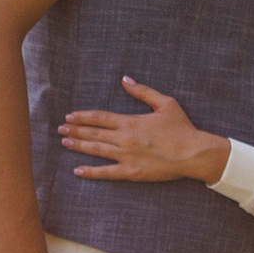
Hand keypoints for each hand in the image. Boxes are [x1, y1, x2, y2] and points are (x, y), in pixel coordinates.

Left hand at [59, 77, 225, 186]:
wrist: (192, 153)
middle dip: (75, 130)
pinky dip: (91, 172)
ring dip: (79, 146)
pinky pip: (106, 173)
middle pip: (93, 133)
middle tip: (60, 130)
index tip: (70, 116)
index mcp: (130, 122)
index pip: (100, 118)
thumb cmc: (181, 128)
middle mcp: (124, 139)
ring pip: (96, 150)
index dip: (83, 117)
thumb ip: (143, 91)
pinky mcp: (131, 172)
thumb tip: (125, 80)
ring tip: (65, 143)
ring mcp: (126, 156)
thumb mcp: (165, 103)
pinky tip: (78, 171)